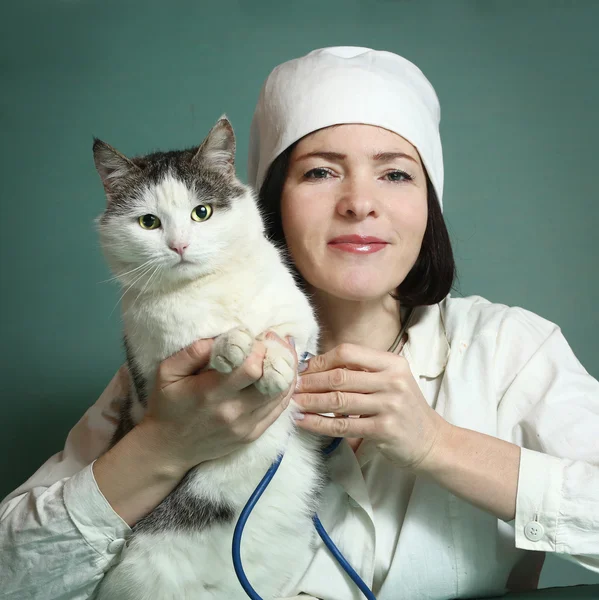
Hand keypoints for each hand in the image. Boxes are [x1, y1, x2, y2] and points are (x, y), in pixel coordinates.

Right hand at [141, 332, 296, 473]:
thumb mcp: (167, 373)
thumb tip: (223, 336)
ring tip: (282, 353)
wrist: (168, 448)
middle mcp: (232, 411)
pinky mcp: (252, 435)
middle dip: (277, 356)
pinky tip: (283, 374)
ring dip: (286, 370)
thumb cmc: (167, 405)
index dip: (259, 348)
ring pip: (281, 394)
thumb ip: (193, 352)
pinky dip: (285, 390)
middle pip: (273, 381)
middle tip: (273, 342)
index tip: (256, 337)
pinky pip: (279, 410)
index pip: (251, 367)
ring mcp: (245, 426)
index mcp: (211, 392)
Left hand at [293, 343, 451, 469]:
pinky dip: (318, 423)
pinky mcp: (383, 429)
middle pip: (340, 376)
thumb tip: (318, 366)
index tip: (304, 369)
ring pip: (338, 401)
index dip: (322, 360)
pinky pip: (342, 425)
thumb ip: (363, 371)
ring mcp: (389, 405)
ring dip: (310, 402)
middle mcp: (392, 381)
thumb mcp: (392, 380)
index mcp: (392, 363)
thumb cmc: (405, 409)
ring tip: (292, 403)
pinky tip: (304, 421)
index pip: (349, 352)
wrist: (432, 441)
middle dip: (311, 382)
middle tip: (291, 387)